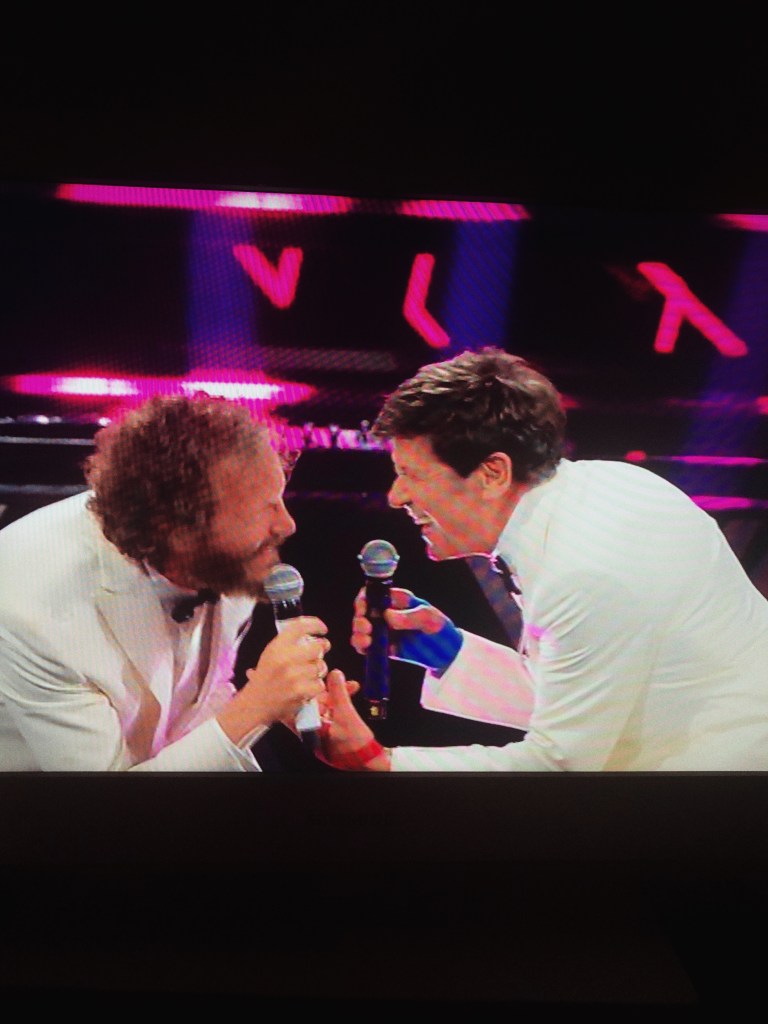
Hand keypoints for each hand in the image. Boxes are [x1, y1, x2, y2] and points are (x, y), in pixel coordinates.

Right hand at [218, 616, 330, 744]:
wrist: (255, 703)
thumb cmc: (265, 677)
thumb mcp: (271, 653)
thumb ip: (289, 642)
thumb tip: (317, 638)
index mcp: (276, 646)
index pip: (300, 626)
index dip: (315, 624)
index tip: (323, 629)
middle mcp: (285, 658)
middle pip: (317, 647)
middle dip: (321, 650)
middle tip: (318, 654)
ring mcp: (292, 676)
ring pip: (320, 666)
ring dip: (317, 670)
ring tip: (307, 674)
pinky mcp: (299, 691)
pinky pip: (319, 684)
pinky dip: (315, 687)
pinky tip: (306, 688)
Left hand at [316, 669, 389, 770]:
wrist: (369, 760)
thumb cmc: (354, 744)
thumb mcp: (346, 712)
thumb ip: (339, 692)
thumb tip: (334, 674)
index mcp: (310, 728)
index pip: (301, 705)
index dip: (309, 689)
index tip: (317, 678)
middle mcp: (313, 730)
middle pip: (314, 703)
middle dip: (329, 690)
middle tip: (340, 680)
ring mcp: (323, 731)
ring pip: (325, 706)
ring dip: (338, 695)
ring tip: (351, 686)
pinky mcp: (333, 730)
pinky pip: (333, 711)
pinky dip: (341, 703)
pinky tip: (351, 694)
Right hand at [351, 587, 462, 671]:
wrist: (446, 654)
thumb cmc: (440, 630)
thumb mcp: (430, 620)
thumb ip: (410, 617)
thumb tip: (388, 616)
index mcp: (397, 600)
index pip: (375, 593)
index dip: (365, 598)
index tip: (364, 608)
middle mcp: (386, 612)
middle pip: (363, 610)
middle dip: (359, 618)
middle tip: (366, 627)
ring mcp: (383, 629)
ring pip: (361, 627)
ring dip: (358, 632)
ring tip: (367, 640)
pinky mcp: (382, 646)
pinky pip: (365, 645)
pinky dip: (361, 646)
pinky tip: (366, 648)